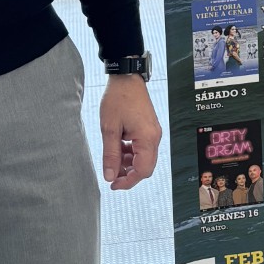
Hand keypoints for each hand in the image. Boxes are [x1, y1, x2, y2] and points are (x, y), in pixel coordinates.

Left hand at [100, 73, 161, 189]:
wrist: (126, 78)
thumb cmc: (118, 99)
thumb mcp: (109, 129)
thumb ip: (111, 154)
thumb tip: (110, 176)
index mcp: (147, 138)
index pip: (143, 170)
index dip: (128, 181)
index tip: (113, 185)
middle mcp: (154, 137)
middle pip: (145, 167)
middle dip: (128, 174)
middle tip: (111, 176)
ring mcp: (153, 133)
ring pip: (143, 158)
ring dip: (128, 163)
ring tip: (112, 160)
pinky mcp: (148, 129)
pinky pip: (142, 148)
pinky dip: (130, 153)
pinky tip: (118, 149)